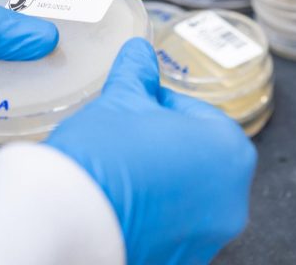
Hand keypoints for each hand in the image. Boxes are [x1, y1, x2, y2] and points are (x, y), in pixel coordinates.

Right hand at [47, 39, 256, 264]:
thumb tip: (141, 52)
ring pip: (186, 197)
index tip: (134, 109)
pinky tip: (120, 206)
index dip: (160, 107)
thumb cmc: (101, 157)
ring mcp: (210, 239)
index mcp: (231, 152)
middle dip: (164, 146)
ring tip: (120, 174)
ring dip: (161, 183)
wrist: (62, 220)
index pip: (198, 115)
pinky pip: (172, 230)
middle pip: (197, 159)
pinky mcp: (183, 263)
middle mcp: (233, 201)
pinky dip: (152, 218)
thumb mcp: (120, 101)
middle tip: (125, 141)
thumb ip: (138, 73)